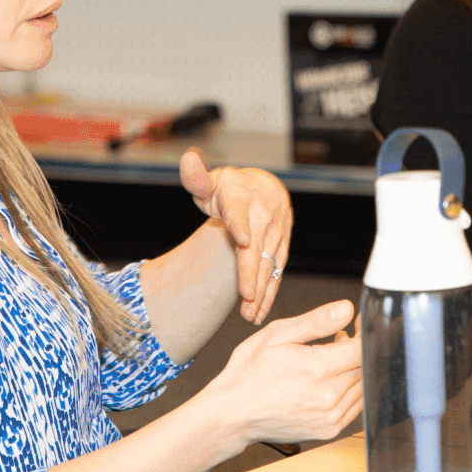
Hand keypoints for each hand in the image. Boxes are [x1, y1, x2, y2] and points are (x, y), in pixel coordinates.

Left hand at [180, 149, 292, 324]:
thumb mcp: (210, 181)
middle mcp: (263, 212)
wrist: (263, 187)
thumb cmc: (229, 188)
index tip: (243, 240)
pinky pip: (278, 269)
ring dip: (262, 289)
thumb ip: (195, 176)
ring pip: (269, 262)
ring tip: (250, 313)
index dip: (240, 224)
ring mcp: (276, 229)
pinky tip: (260, 310)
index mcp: (240, 196)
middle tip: (246, 296)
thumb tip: (188, 158)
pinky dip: (270, 291)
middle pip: (257, 245)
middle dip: (252, 272)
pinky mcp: (283, 244)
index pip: (239, 210)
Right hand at [208, 300, 363, 447]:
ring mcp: (330, 418)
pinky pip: (355, 406)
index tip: (356, 323)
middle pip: (363, 367)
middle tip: (340, 337)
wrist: (233, 414)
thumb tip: (346, 309)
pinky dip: (351, 390)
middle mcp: (327, 398)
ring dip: (355, 370)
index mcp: (316, 369)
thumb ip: (316, 321)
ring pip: (363, 387)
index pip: (360, 349)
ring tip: (331, 358)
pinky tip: (330, 379)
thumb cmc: (249, 373)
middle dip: (357, 349)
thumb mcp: (277, 334)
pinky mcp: (328, 431)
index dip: (363, 332)